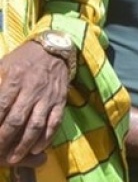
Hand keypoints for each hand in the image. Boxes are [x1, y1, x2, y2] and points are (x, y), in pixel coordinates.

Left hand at [0, 42, 69, 165]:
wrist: (54, 50)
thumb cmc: (23, 59)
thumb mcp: (3, 65)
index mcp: (15, 79)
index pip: (1, 106)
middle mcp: (32, 90)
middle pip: (17, 119)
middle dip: (5, 139)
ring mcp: (48, 97)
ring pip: (36, 125)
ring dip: (25, 144)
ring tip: (15, 158)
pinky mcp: (60, 101)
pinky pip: (55, 122)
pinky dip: (47, 137)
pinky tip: (38, 148)